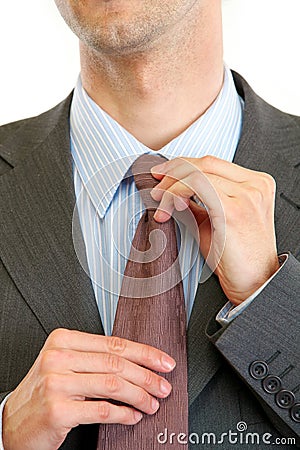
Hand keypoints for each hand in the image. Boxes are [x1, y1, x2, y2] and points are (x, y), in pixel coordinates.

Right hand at [3, 329, 174, 449]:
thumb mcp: (65, 367)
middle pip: (115, 363)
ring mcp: (56, 383)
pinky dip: (123, 413)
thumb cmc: (43, 393)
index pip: (113, 343)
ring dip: (139, 395)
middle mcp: (58, 357)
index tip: (163, 361)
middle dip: (147, 375)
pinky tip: (133, 416)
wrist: (12, 422)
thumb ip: (95, 360)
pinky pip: (102, 410)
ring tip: (152, 403)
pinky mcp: (57, 410)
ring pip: (112, 385)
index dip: (144, 353)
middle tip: (163, 385)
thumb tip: (138, 364)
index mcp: (63, 340)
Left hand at [151, 155, 279, 304]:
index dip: (183, 164)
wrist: (255, 284)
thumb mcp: (217, 221)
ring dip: (171, 185)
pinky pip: (197, 187)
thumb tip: (174, 192)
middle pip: (205, 163)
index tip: (163, 173)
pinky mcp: (233, 210)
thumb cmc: (238, 258)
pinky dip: (176, 193)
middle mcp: (255, 185)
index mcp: (256, 184)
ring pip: (198, 173)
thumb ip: (200, 202)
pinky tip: (168, 207)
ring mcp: (247, 195)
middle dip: (173, 171)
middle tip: (156, 186)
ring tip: (159, 201)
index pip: (213, 163)